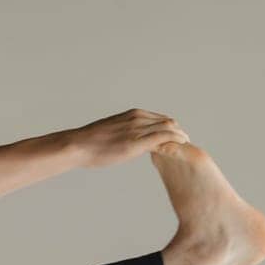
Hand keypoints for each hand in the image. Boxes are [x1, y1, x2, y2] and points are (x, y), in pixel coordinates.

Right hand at [68, 108, 189, 168]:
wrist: (78, 145)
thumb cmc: (89, 143)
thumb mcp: (111, 132)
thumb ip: (124, 134)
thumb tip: (126, 143)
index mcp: (133, 114)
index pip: (161, 118)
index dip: (172, 128)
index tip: (178, 137)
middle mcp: (138, 118)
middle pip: (169, 122)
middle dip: (179, 132)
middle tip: (186, 143)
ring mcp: (138, 129)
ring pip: (169, 129)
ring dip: (180, 138)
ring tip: (187, 148)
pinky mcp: (137, 143)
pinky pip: (163, 139)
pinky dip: (174, 143)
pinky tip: (180, 150)